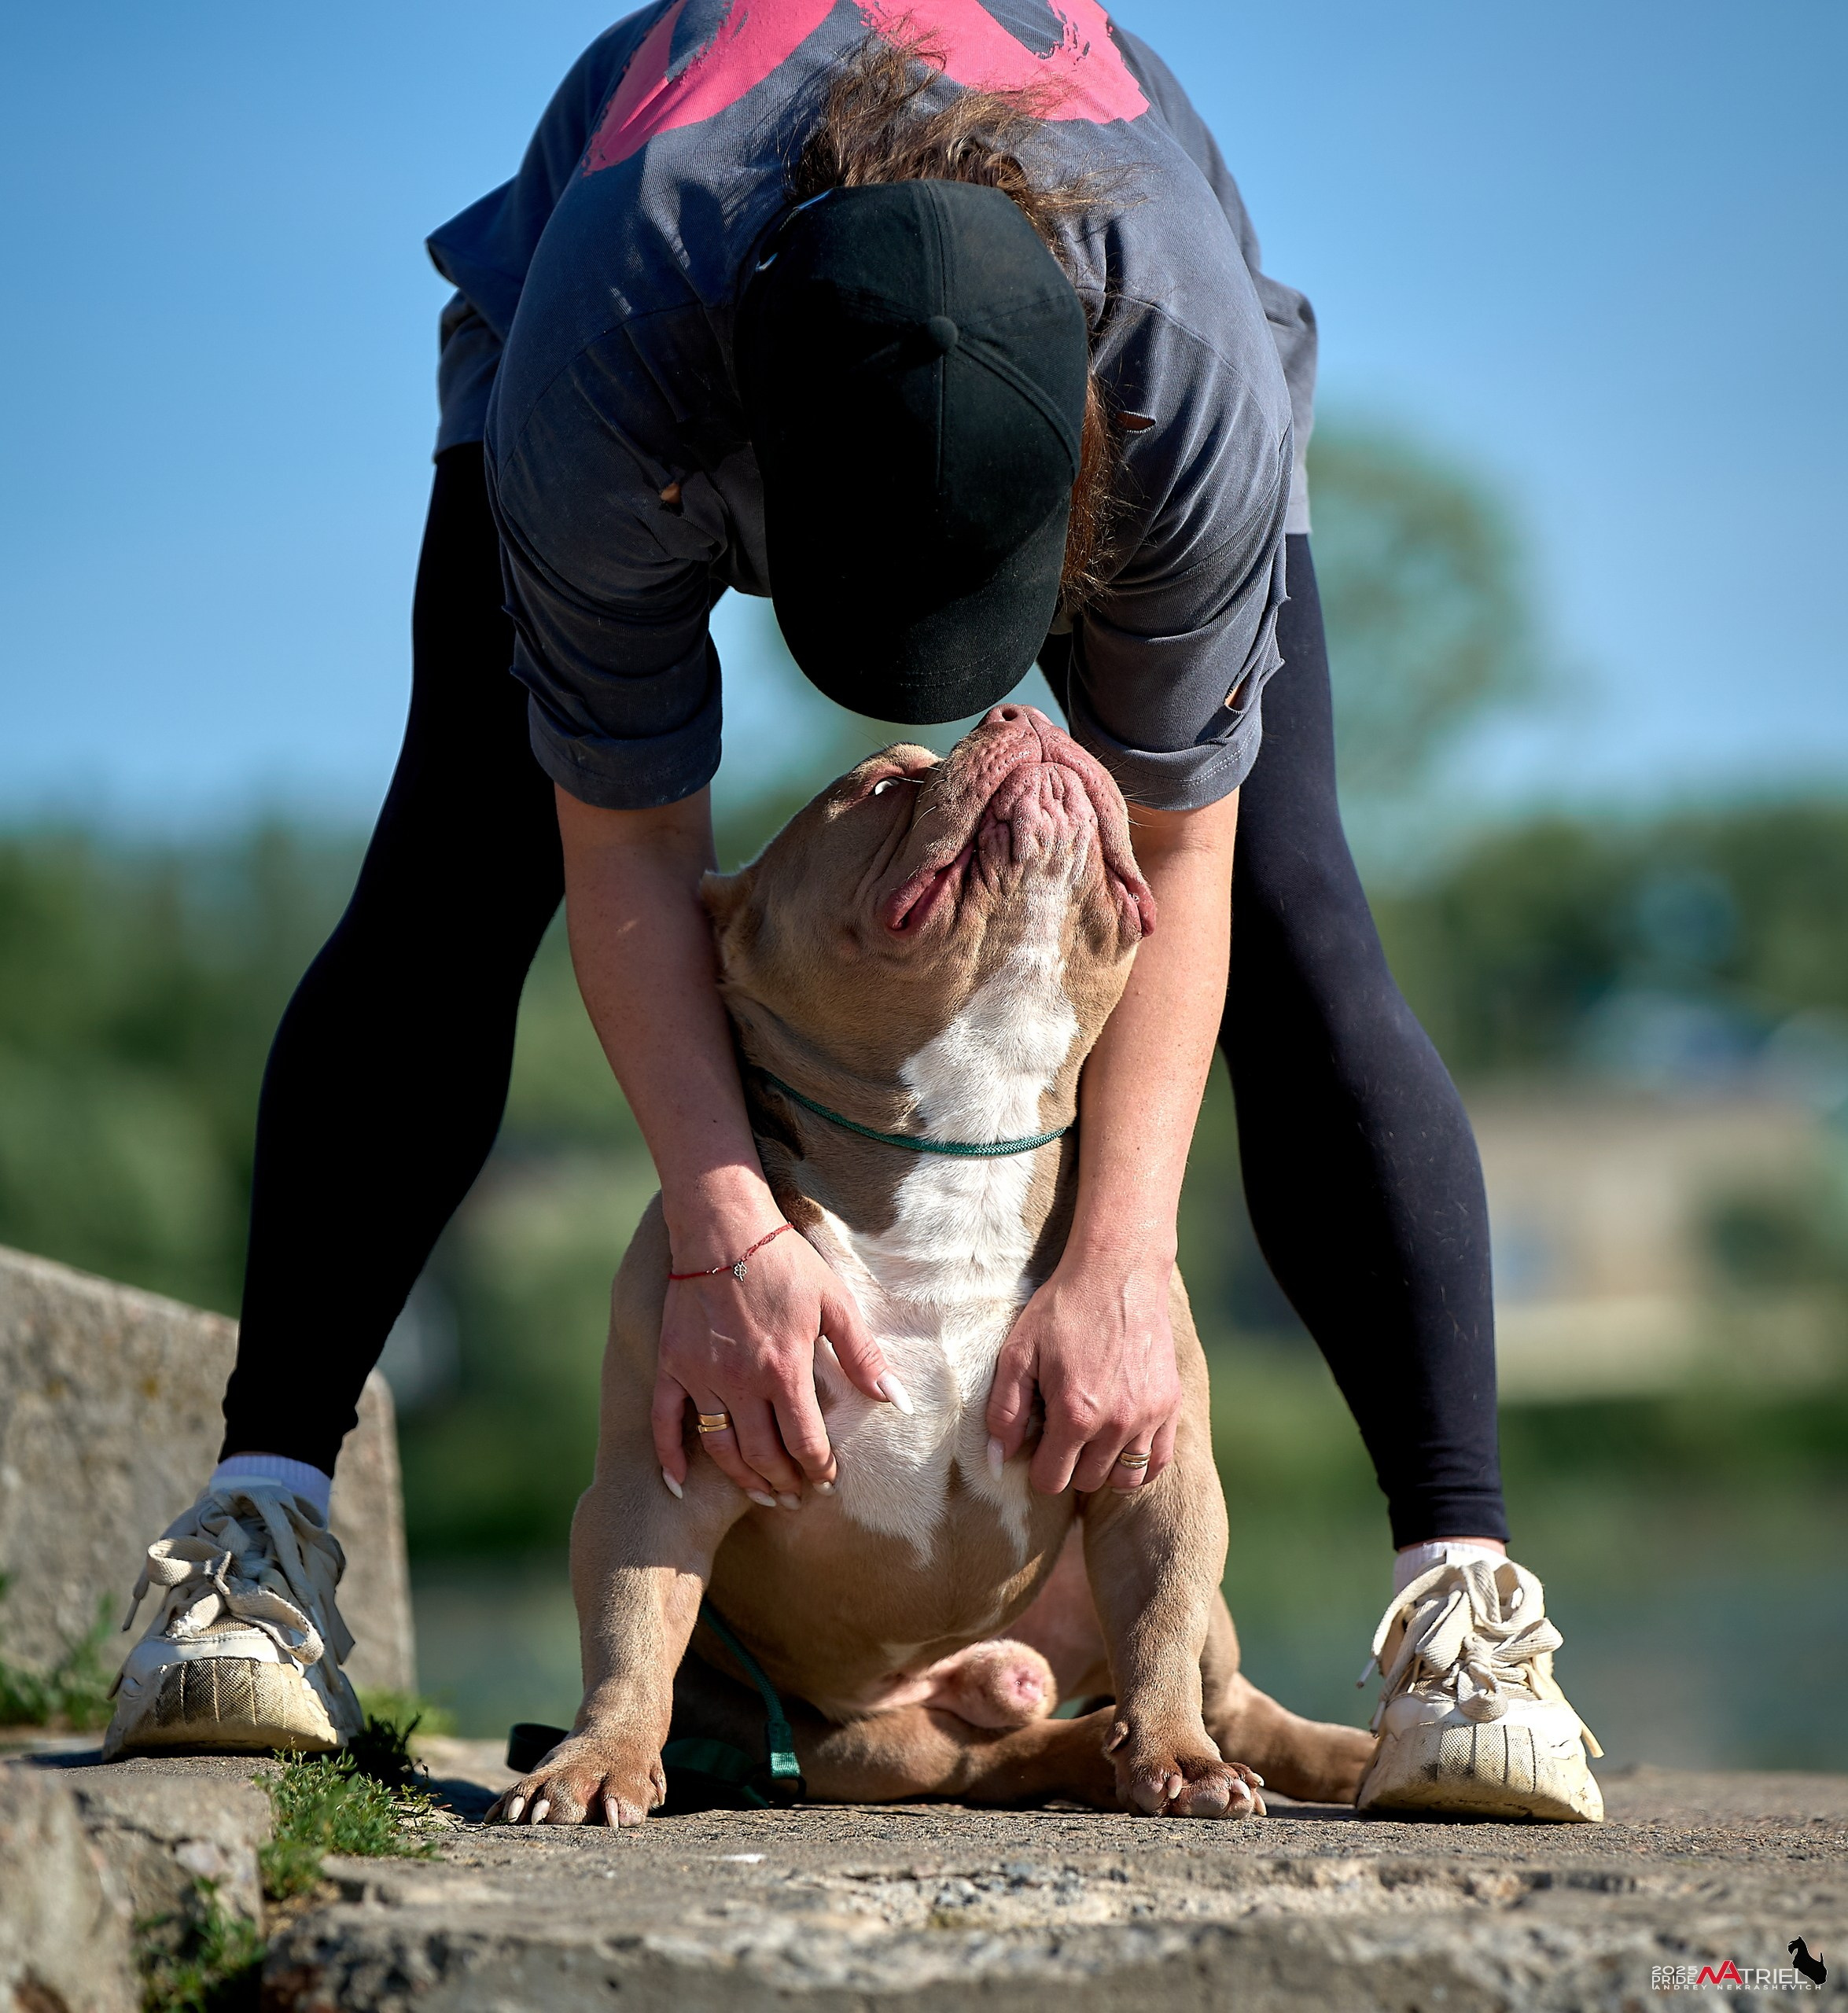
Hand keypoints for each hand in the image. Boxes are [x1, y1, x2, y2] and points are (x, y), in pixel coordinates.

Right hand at [652, 1218, 896, 1502]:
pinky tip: (680, 1484)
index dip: (819, 1469)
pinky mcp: (672, 1365)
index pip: (805, 1442)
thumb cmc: (784, 1262)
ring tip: (763, 1495)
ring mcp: (701, 1376)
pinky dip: (670, 1458)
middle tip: (798, 1495)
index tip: (828, 1480)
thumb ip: (863, 1356)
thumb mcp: (834, 1303)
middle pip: (763, 1456)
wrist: (723, 1227)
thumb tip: (897, 1402)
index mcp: (784, 1370)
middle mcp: (740, 1382)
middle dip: (786, 1483)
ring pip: (721, 1449)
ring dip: (744, 1480)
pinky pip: (664, 1423)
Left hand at [985, 1252, 1181, 1493]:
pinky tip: (1121, 1443)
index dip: (1038, 1466)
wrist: (1117, 1273)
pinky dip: (1139, 1463)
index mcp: (1075, 1415)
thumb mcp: (1018, 1352)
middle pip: (1086, 1480)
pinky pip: (1158, 1462)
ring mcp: (1148, 1416)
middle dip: (1068, 1464)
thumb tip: (997, 1458)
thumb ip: (1004, 1410)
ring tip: (1090, 1439)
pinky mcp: (1170, 1404)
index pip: (1052, 1480)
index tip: (1037, 1442)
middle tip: (1062, 1429)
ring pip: (1125, 1479)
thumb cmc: (1062, 1310)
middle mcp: (1116, 1424)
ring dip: (1103, 1468)